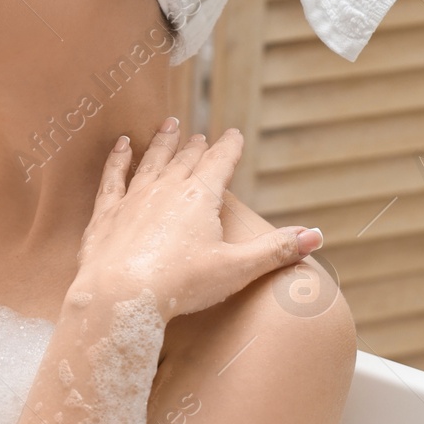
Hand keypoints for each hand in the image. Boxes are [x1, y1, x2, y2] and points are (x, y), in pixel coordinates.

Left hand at [74, 118, 322, 321]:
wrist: (119, 296)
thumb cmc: (181, 285)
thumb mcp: (237, 270)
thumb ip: (276, 250)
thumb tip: (316, 235)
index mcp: (200, 198)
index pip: (220, 163)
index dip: (229, 148)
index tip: (234, 134)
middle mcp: (166, 190)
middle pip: (186, 160)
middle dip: (196, 147)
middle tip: (200, 135)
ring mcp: (134, 199)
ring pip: (151, 161)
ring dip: (161, 143)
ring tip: (167, 126)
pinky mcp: (106, 214)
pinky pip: (113, 177)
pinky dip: (118, 159)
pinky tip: (121, 146)